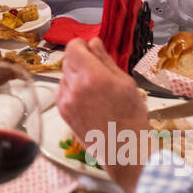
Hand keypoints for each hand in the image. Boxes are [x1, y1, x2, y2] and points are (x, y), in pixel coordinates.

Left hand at [56, 38, 146, 192]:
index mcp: (92, 76)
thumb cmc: (131, 117)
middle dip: (80, 60)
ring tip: (95, 89)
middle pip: (67, 60)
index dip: (83, 45)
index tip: (91, 50)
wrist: (124, 150)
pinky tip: (88, 100)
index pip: (73, 47)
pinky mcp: (62, 112)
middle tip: (98, 71)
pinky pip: (62, 91)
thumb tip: (94, 43)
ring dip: (76, 76)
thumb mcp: (125, 83)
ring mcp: (65, 101)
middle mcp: (74, 87)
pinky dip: (72, 90)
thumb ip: (105, 60)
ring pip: (64, 76)